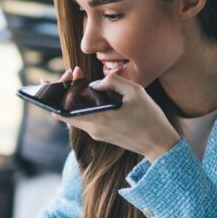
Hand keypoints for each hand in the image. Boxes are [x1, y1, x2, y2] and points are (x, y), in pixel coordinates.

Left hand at [53, 66, 179, 161]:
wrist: (160, 144)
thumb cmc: (150, 118)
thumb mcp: (135, 91)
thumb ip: (113, 81)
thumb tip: (95, 83)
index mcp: (97, 119)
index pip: (61, 111)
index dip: (56, 93)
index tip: (66, 76)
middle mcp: (93, 129)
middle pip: (65, 111)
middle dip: (65, 90)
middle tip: (74, 73)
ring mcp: (97, 133)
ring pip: (75, 114)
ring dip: (76, 97)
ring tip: (82, 79)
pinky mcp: (103, 134)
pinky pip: (87, 117)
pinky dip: (85, 104)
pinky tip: (94, 91)